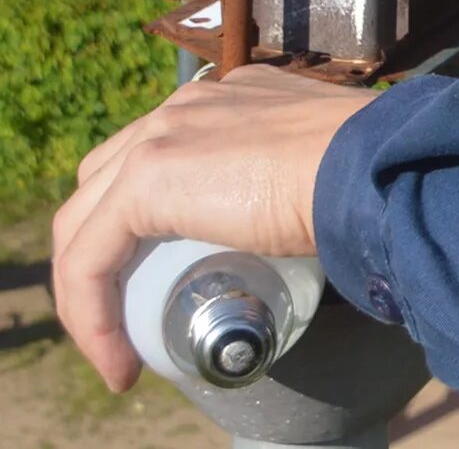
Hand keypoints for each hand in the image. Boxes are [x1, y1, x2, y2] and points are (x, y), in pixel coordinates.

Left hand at [50, 68, 373, 391]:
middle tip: (131, 315)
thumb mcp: (321, 172)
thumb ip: (303, 181)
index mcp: (228, 99)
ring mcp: (163, 134)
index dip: (143, 223)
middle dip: (101, 254)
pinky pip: (88, 259)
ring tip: (116, 350)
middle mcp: (188, 106)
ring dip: (88, 293)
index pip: (158, 155)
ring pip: (82, 223)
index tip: (169, 282)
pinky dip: (91, 315)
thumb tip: (317, 228)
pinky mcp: (147, 177)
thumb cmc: (370, 177)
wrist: (376, 168)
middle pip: (103, 183)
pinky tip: (116, 359)